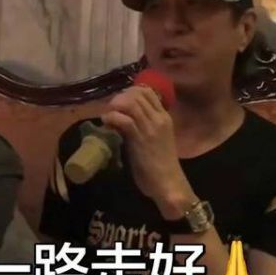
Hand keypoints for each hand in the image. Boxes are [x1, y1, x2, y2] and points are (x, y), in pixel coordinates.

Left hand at [102, 87, 191, 210]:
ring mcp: (150, 128)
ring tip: (107, 114)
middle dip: (120, 97)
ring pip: (131, 103)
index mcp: (164, 117)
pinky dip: (112, 117)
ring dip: (115, 105)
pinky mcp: (140, 139)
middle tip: (111, 107)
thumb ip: (144, 126)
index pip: (148, 92)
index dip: (130, 92)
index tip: (120, 100)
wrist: (168, 183)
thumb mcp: (155, 138)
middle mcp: (158, 119)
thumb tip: (124, 117)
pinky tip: (106, 122)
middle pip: (137, 94)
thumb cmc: (161, 164)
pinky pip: (124, 120)